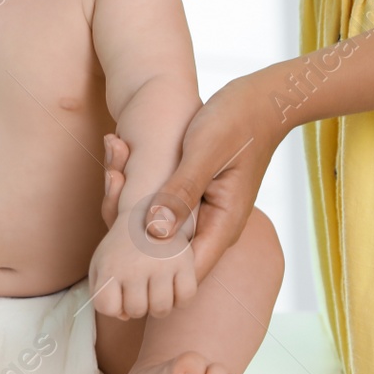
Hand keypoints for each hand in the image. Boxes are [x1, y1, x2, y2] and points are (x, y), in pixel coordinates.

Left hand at [87, 214, 196, 320]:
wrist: (146, 210)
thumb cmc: (122, 247)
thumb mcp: (101, 263)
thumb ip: (103, 293)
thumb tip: (124, 316)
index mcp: (110, 264)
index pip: (107, 306)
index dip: (113, 304)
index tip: (117, 289)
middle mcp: (135, 264)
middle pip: (136, 310)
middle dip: (136, 305)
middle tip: (139, 286)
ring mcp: (161, 263)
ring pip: (161, 309)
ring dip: (158, 304)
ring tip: (154, 287)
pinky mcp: (184, 260)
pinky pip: (186, 298)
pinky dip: (180, 298)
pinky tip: (173, 285)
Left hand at [132, 72, 288, 282]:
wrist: (260, 100)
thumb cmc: (236, 121)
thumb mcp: (205, 152)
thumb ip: (182, 191)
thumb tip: (155, 231)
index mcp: (222, 226)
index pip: (184, 273)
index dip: (149, 270)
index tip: (119, 243)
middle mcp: (213, 227)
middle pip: (163, 255)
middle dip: (129, 231)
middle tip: (113, 182)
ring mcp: (203, 214)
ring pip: (157, 230)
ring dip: (128, 206)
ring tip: (115, 167)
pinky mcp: (192, 198)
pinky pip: (159, 208)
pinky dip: (136, 192)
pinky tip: (121, 164)